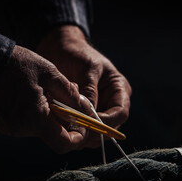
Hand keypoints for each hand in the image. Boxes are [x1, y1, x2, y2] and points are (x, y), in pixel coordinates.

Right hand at [0, 45, 88, 153]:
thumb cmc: (16, 65)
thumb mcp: (50, 73)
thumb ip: (70, 93)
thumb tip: (84, 108)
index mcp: (35, 117)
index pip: (63, 144)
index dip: (78, 138)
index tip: (84, 126)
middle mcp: (23, 128)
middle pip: (54, 133)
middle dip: (66, 118)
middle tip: (69, 96)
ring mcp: (12, 128)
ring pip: (42, 127)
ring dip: (52, 114)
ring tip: (49, 91)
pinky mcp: (6, 124)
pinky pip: (30, 124)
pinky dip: (39, 113)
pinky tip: (36, 95)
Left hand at [37, 25, 131, 146]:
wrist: (60, 48)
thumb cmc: (78, 53)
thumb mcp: (87, 68)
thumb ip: (90, 91)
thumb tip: (90, 115)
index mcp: (119, 89)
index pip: (120, 113)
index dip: (107, 121)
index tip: (89, 122)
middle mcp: (110, 102)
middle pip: (109, 126)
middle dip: (94, 130)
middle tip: (76, 131)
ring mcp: (97, 109)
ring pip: (95, 131)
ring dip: (82, 131)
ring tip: (67, 126)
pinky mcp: (82, 113)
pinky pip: (81, 127)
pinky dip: (73, 128)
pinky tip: (61, 124)